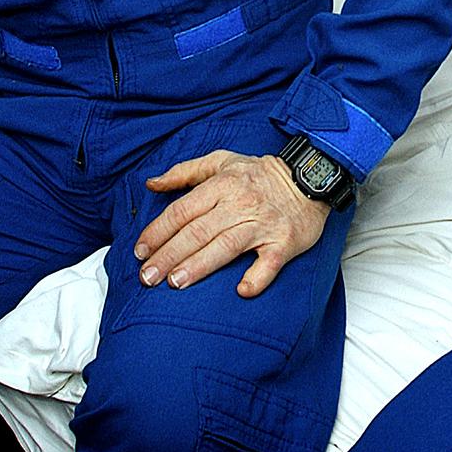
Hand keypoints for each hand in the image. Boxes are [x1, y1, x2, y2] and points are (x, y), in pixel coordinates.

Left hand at [135, 151, 327, 296]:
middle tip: (148, 277)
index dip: (158, 232)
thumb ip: (184, 172)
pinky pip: (270, 262)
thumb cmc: (260, 174)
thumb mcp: (222, 161)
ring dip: (200, 265)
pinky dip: (258, 276)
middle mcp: (240, 204)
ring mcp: (263, 224)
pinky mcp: (285, 242)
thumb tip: (151, 183)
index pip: (183, 210)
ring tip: (176, 283)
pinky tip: (243, 290)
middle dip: (169, 255)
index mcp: (222, 185)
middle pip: (198, 231)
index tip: (140, 251)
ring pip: (226, 246)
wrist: (310, 177)